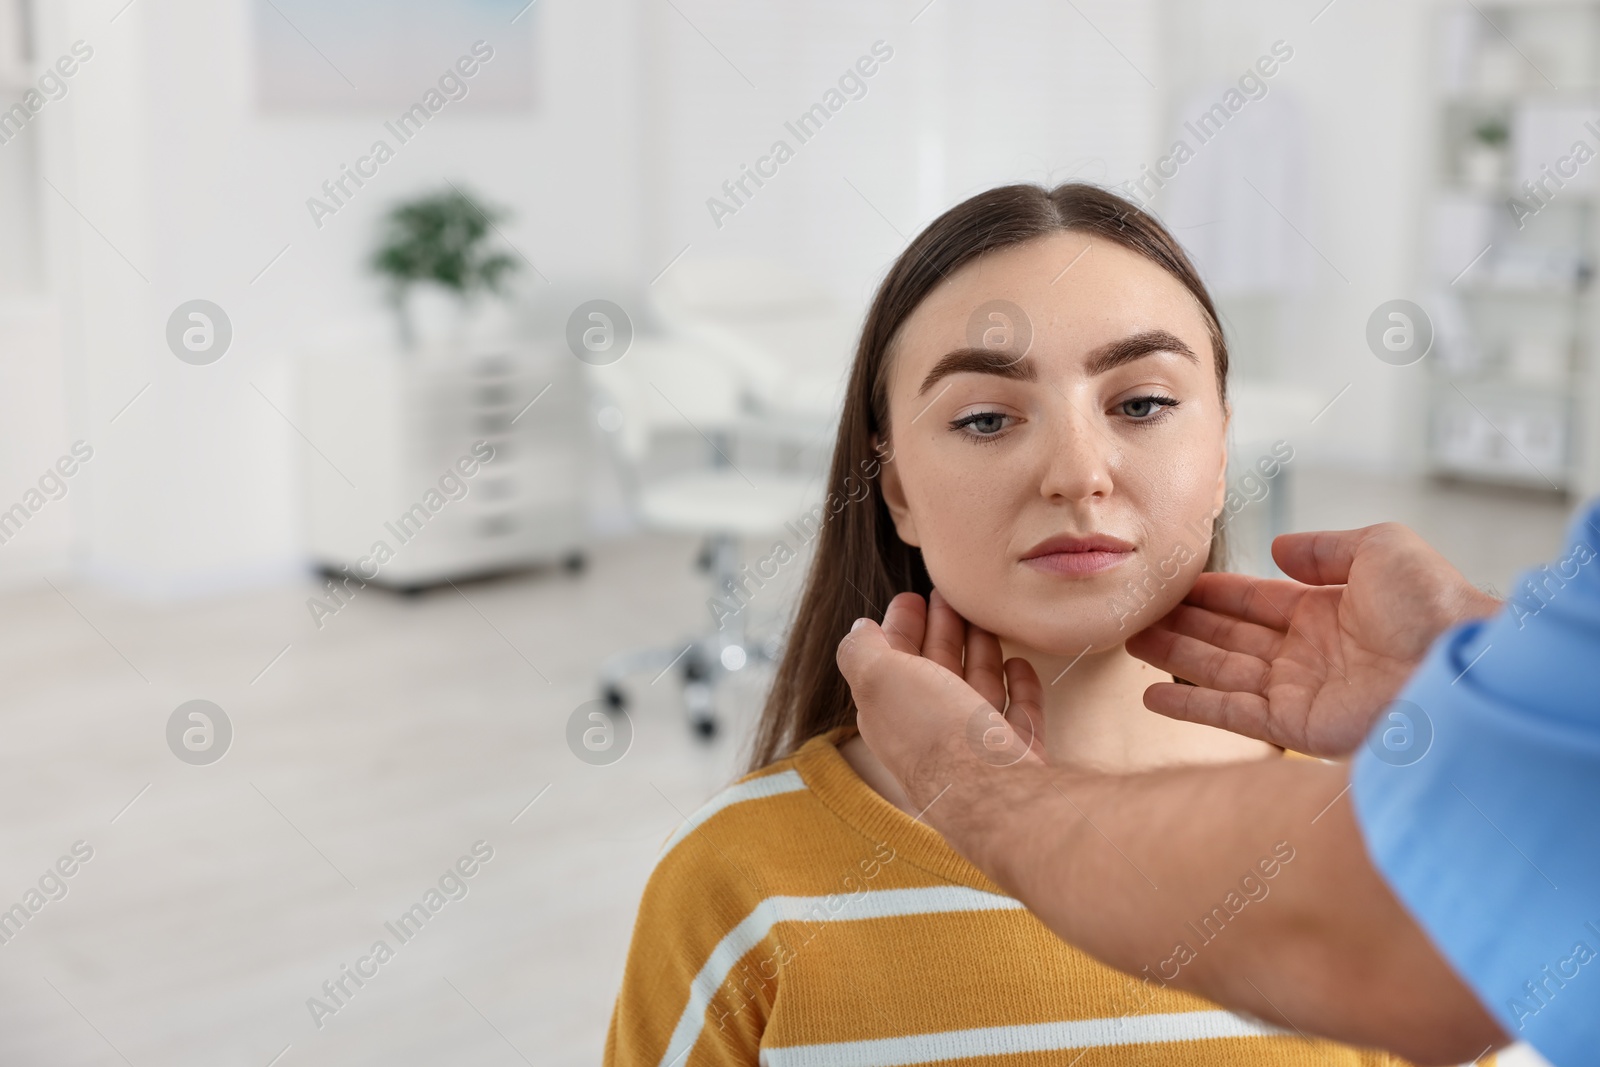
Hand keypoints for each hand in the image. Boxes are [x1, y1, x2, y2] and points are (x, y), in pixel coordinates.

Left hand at [836, 588, 1045, 807]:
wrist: (992, 788)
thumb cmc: (932, 729)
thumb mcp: (879, 678)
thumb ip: (861, 651)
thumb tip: (858, 629)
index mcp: (892, 715)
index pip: (890, 663)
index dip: (898, 628)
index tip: (911, 597)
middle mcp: (931, 732)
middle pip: (934, 671)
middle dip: (939, 632)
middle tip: (949, 596)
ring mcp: (977, 746)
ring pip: (977, 688)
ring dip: (979, 651)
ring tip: (984, 618)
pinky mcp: (1017, 754)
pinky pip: (1019, 714)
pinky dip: (1019, 686)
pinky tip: (1019, 661)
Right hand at [1125, 523, 1499, 757]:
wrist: (1461, 667)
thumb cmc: (1435, 607)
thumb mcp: (1382, 549)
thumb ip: (1325, 548)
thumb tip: (1279, 549)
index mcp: (1326, 613)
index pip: (1254, 601)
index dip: (1214, 593)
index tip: (1174, 584)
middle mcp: (1307, 654)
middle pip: (1227, 636)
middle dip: (1182, 625)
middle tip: (1136, 613)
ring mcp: (1298, 692)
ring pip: (1219, 672)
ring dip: (1174, 659)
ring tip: (1130, 642)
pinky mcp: (1294, 726)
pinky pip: (1230, 714)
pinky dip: (1190, 707)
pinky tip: (1153, 696)